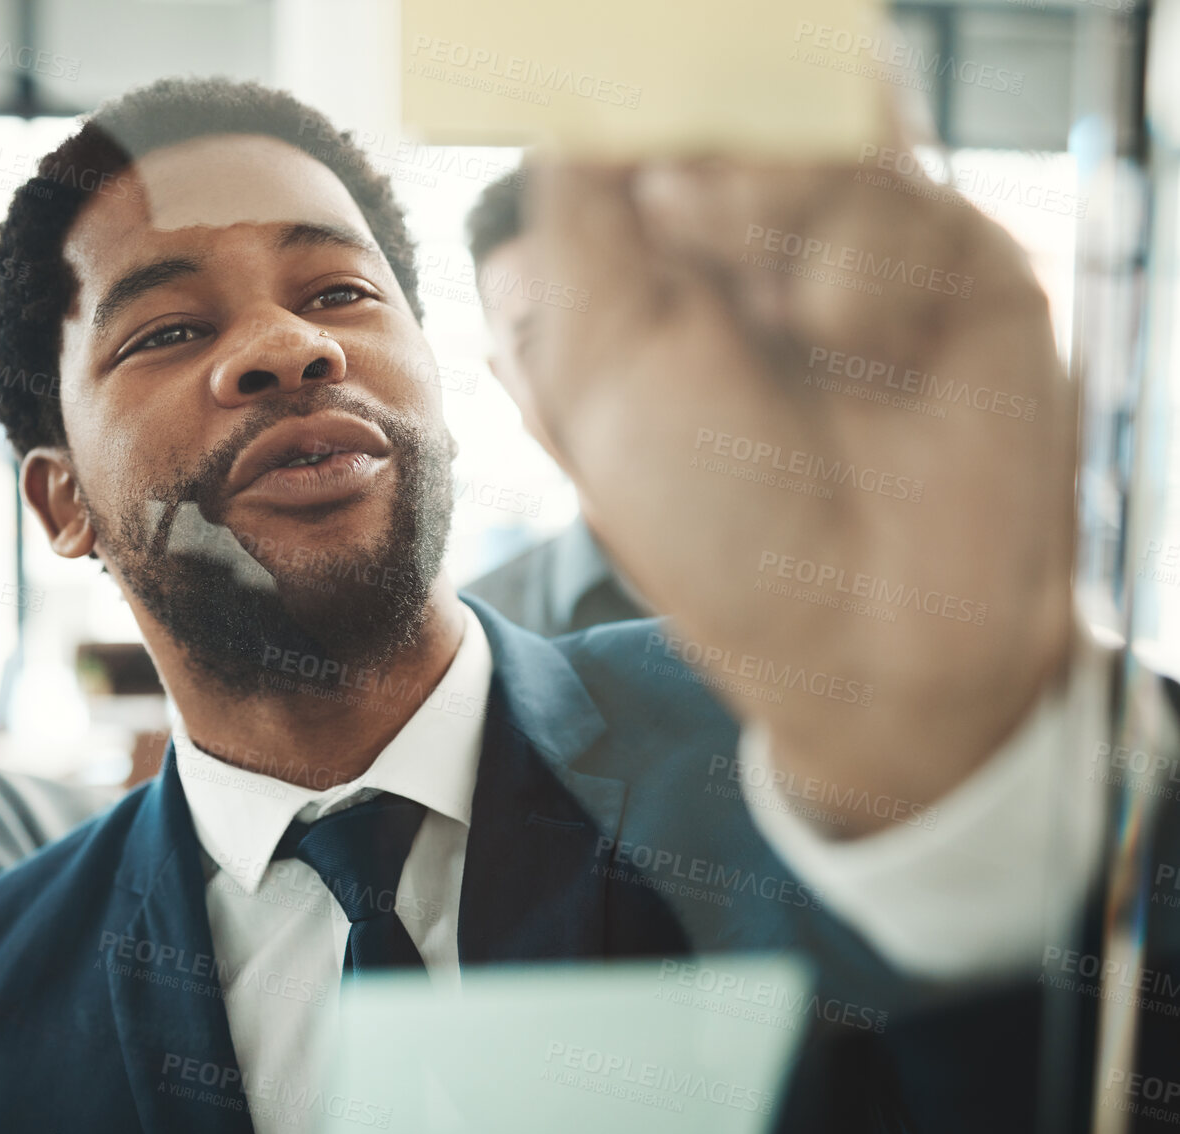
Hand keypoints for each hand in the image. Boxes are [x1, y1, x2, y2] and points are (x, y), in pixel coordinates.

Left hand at [521, 146, 1076, 834]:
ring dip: (775, 207)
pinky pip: (903, 199)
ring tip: (775, 319)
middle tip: (685, 218)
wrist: (866, 632)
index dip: (621, 110)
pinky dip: (865, 274)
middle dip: (698, 152)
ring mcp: (856, 248)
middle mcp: (754, 245)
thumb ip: (582, 233)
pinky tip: (867, 358)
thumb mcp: (597, 378)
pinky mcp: (954, 264)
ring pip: (817, 130)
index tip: (614, 120)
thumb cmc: (708, 522)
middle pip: (727, 105)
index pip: (633, 131)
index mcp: (655, 268)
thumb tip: (574, 111)